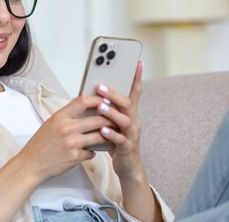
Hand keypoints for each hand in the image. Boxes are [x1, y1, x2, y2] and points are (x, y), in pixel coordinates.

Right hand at [18, 95, 114, 182]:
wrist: (31, 164)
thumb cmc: (40, 144)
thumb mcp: (50, 124)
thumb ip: (67, 116)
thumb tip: (85, 109)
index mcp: (59, 116)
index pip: (83, 101)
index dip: (98, 100)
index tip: (105, 101)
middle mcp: (66, 128)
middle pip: (98, 119)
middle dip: (110, 119)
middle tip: (116, 120)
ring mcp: (72, 143)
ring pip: (100, 136)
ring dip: (108, 136)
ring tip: (111, 135)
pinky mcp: (75, 157)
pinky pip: (92, 152)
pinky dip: (94, 151)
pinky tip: (91, 151)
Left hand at [95, 60, 144, 179]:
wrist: (127, 166)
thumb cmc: (116, 140)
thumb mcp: (113, 121)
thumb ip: (106, 109)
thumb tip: (92, 93)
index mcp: (130, 113)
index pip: (135, 92)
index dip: (136, 77)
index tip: (137, 62)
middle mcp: (133, 121)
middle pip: (128, 103)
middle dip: (114, 94)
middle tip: (99, 86)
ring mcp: (131, 135)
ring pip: (125, 120)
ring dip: (112, 112)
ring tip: (100, 106)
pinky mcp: (127, 148)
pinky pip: (121, 140)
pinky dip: (111, 134)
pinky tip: (102, 130)